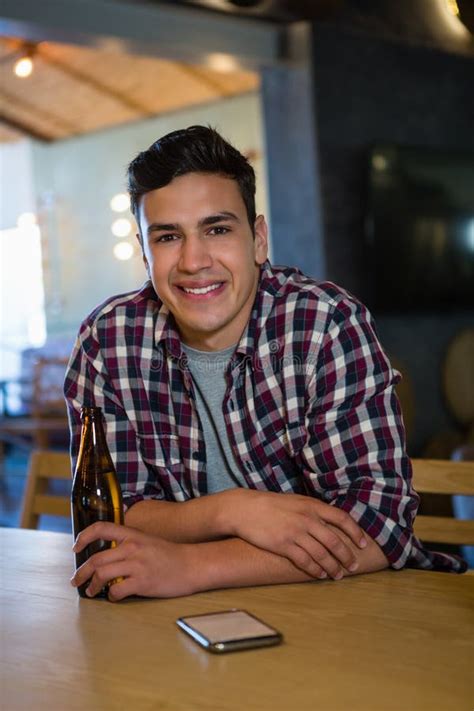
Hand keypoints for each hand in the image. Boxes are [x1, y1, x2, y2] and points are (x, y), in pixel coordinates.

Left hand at [71, 522, 194, 600]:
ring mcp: (136, 565)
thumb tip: (109, 556)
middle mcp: (132, 547)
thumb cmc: (170, 555)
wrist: (192, 565)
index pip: (101, 528)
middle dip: (81, 572)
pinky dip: (111, 596)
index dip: (84, 537)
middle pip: (96, 559)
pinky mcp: (142, 582)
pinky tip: (114, 597)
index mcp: (132, 535)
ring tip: (91, 592)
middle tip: (76, 581)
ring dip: (92, 586)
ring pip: (102, 575)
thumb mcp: (147, 541)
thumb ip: (128, 544)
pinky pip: (116, 591)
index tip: (76, 548)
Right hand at [227, 490, 366, 579]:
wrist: (245, 509)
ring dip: (333, 567)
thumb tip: (330, 522)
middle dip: (347, 556)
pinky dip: (315, 570)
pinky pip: (305, 561)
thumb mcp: (296, 501)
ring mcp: (295, 532)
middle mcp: (307, 518)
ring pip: (322, 554)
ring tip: (338, 575)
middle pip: (335, 541)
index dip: (355, 532)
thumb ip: (312, 510)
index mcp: (312, 505)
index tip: (363, 543)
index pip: (341, 518)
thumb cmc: (271, 505)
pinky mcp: (283, 545)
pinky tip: (320, 574)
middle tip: (353, 567)